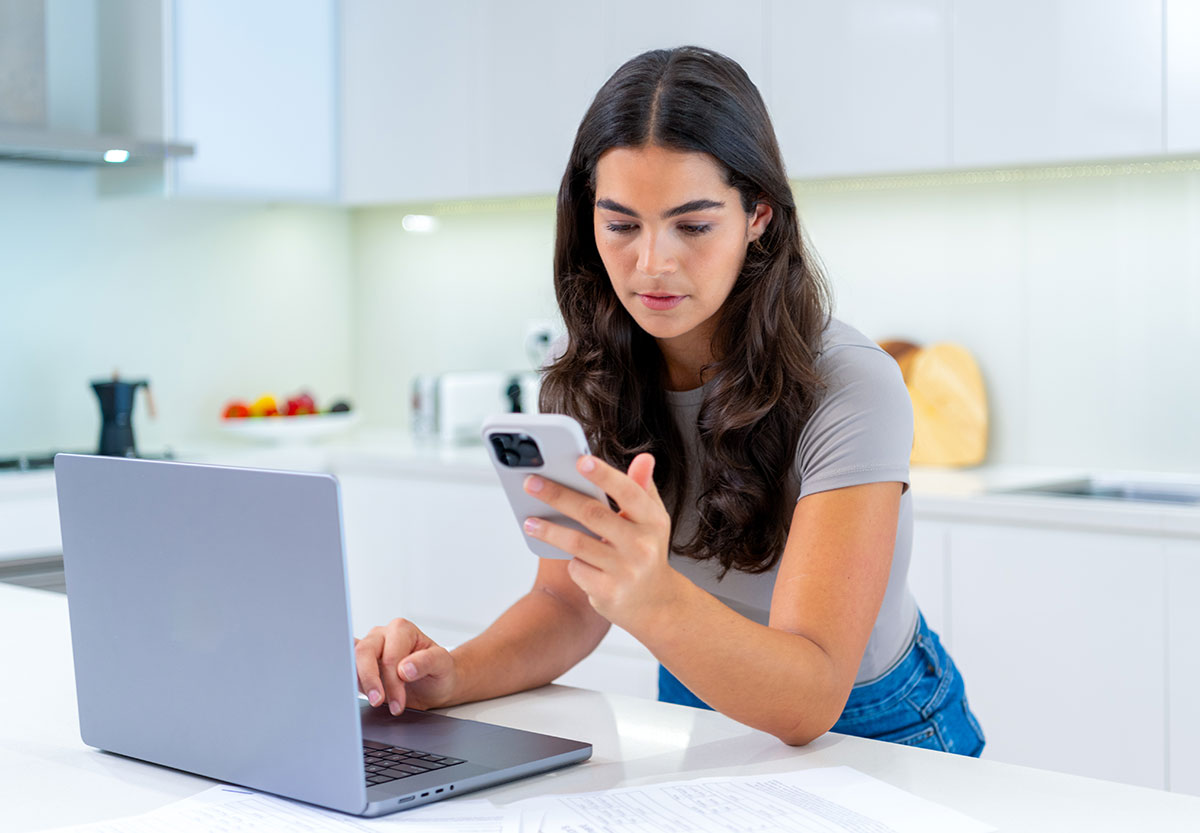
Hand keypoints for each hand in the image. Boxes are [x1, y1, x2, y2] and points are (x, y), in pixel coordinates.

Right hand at [354, 618, 456, 714]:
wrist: (435, 684)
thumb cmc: (439, 671)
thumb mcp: (442, 665)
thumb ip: (427, 662)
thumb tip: (404, 669)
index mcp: (402, 630)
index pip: (389, 656)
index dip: (392, 682)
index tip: (398, 703)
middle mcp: (382, 635)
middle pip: (364, 653)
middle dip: (372, 681)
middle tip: (379, 702)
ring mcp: (369, 647)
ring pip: (352, 659)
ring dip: (361, 683)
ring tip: (376, 701)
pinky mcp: (360, 662)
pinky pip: (347, 667)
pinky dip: (349, 680)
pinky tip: (359, 692)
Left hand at [522, 453, 679, 629]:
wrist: (654, 602)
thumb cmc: (646, 550)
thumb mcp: (651, 520)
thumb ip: (642, 488)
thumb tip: (644, 458)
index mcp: (653, 521)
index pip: (629, 492)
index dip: (604, 475)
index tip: (580, 461)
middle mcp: (642, 545)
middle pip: (593, 514)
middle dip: (558, 496)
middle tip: (531, 483)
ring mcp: (625, 570)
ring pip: (577, 544)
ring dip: (549, 531)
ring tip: (529, 521)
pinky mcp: (609, 592)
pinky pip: (577, 569)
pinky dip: (570, 561)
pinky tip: (565, 556)